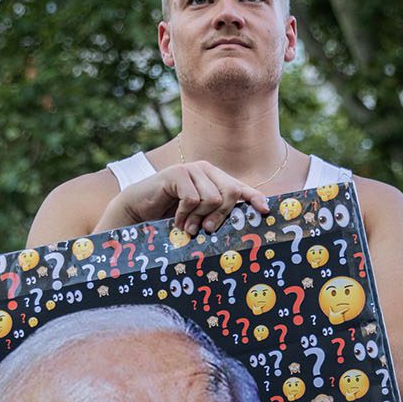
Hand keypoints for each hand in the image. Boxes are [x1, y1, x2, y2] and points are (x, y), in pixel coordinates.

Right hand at [115, 162, 270, 236]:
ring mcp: (192, 170)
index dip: (254, 198)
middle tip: (206, 231)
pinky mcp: (177, 173)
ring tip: (186, 227)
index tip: (264, 210)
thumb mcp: (197, 219)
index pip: (240, 188)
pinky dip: (184, 214)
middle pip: (230, 193)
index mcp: (215, 180)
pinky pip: (192, 199)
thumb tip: (240, 226)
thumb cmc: (169, 216)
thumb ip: (216, 217)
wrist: (138, 211)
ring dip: (198, 219)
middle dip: (220, 217)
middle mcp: (206, 171)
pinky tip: (176, 220)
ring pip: (212, 198)